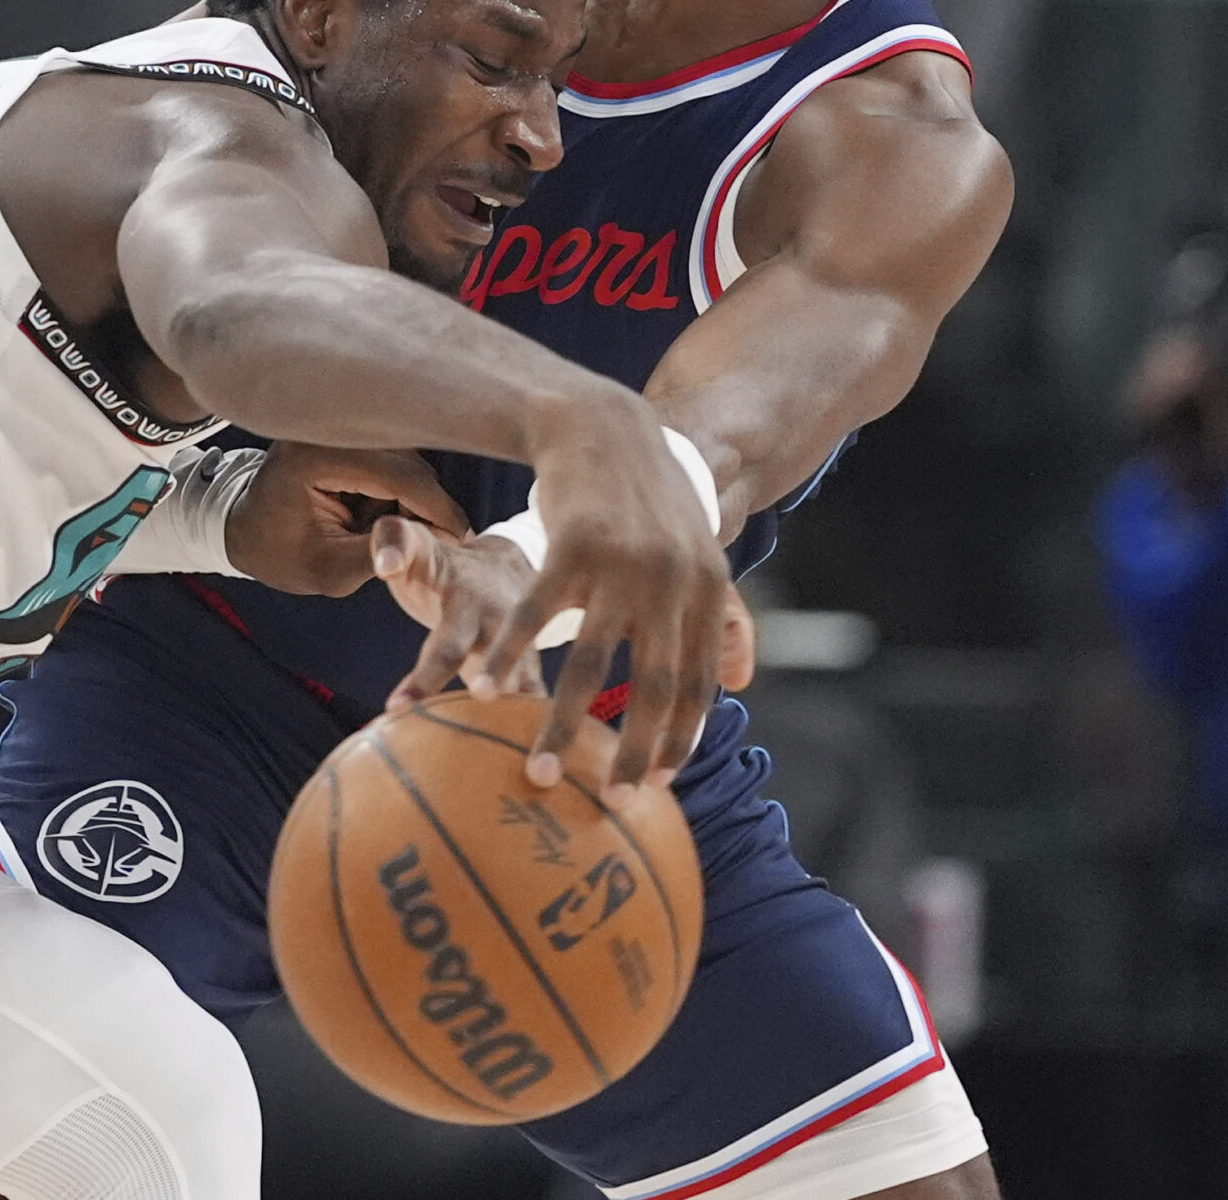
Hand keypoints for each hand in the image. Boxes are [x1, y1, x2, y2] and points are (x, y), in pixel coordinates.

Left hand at [225, 443, 467, 595]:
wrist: (245, 527)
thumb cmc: (279, 553)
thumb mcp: (326, 570)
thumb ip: (376, 557)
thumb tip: (430, 547)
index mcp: (311, 456)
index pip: (396, 474)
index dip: (436, 509)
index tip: (463, 540)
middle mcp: (322, 427)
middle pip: (407, 458)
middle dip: (425, 504)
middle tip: (431, 543)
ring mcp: (332, 421)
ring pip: (406, 454)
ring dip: (410, 494)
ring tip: (387, 529)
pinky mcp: (343, 427)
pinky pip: (393, 451)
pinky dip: (398, 484)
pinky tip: (377, 511)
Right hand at [388, 397, 731, 806]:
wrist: (603, 425)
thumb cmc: (646, 499)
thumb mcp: (696, 550)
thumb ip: (719, 615)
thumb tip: (740, 683)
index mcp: (708, 588)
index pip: (699, 681)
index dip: (680, 737)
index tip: (655, 786)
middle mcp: (674, 580)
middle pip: (655, 683)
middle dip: (634, 750)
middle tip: (611, 802)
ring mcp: (625, 562)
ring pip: (593, 660)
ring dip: (563, 723)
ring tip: (540, 770)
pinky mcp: (574, 544)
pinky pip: (539, 615)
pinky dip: (512, 656)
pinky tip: (487, 692)